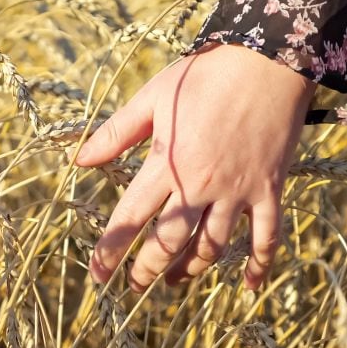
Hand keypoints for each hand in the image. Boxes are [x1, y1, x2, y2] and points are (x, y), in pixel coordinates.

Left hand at [73, 42, 315, 291]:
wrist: (267, 59)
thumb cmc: (205, 74)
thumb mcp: (153, 97)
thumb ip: (115, 133)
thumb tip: (78, 159)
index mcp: (167, 163)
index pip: (130, 218)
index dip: (111, 251)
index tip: (98, 275)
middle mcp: (200, 185)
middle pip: (169, 243)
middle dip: (147, 270)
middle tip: (134, 285)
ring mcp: (237, 190)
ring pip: (212, 247)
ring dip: (191, 270)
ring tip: (175, 281)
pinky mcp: (268, 189)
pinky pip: (267, 237)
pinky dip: (259, 264)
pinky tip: (250, 287)